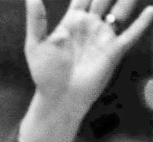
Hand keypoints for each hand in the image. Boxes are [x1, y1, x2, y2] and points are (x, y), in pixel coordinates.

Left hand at [25, 0, 152, 116]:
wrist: (59, 97)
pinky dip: (142, 22)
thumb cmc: (45, 73)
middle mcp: (91, 24)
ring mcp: (104, 36)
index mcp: (73, 20)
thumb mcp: (35, 45)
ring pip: (121, 9)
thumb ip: (36, 20)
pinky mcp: (114, 50)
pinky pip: (131, 33)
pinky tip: (150, 10)